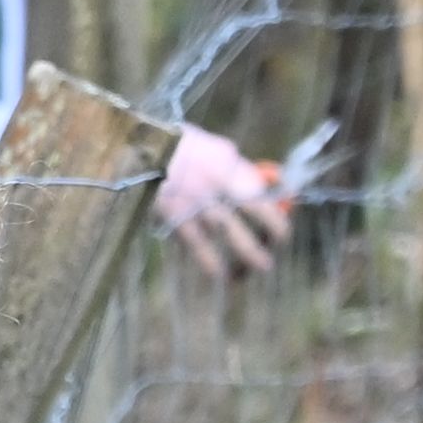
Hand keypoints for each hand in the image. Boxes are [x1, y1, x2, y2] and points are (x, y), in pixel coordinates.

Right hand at [151, 121, 294, 284]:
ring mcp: (198, 202)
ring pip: (231, 231)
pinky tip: (219, 275)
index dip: (275, 204)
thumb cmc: (178, 147)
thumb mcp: (212, 147)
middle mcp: (217, 182)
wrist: (141, 152)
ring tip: (261, 267)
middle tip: (280, 243)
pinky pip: (198, 245)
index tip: (282, 217)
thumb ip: (235, 165)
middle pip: (255, 208)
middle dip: (273, 229)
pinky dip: (209, 262)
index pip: (262, 186)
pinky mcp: (177, 218)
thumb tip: (260, 183)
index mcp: (227, 161)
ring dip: (248, 252)